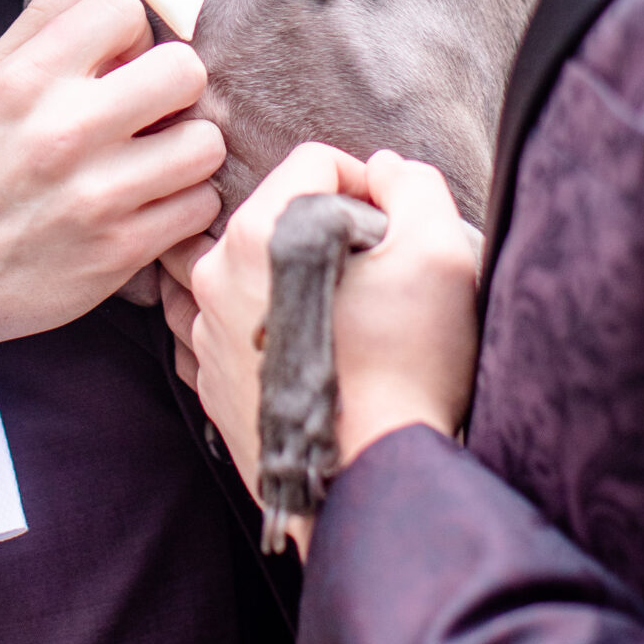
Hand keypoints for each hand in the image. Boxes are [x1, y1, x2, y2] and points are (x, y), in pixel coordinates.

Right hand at [0, 0, 223, 368]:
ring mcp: (97, 196)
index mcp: (24, 80)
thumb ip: (46, 22)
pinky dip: (183, 202)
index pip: (124, 10)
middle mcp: (62, 133)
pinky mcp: (121, 251)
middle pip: (184, 70)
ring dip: (187, 147)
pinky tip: (150, 200)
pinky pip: (199, 205)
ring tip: (156, 156)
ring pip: (205, 143)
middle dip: (174, 83)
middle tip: (152, 105)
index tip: (117, 58)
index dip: (129, 30)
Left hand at [187, 147, 479, 549]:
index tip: (393, 226)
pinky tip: (323, 361)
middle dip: (329, 231)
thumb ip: (413, 186)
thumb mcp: (439, 251)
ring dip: (300, 282)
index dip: (366, 184)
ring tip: (351, 323)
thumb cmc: (409, 365)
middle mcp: (216, 275)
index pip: (313, 162)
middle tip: (377, 276)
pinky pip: (242, 328)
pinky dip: (277, 331)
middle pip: (278, 215)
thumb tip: (382, 171)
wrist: (371, 481)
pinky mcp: (209, 382)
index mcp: (261, 231)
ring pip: (256, 273)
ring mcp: (205, 332)